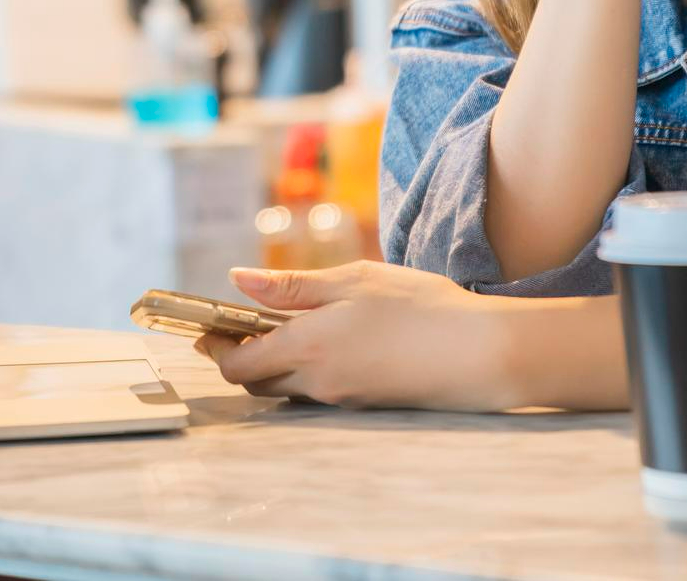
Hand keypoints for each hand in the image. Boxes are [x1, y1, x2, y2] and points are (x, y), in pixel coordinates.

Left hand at [192, 263, 518, 410]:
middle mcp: (319, 383)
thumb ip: (291, 286)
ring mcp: (343, 400)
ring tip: (284, 324)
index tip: (204, 328)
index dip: (215, 347)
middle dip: (241, 355)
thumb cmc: (420, 308)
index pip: (238, 364)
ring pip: (288, 387)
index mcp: (308, 349)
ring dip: (275, 361)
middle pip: (258, 381)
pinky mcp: (365, 405)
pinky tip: (327, 340)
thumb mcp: (352, 281)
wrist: (482, 354)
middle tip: (240, 323)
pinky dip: (307, 369)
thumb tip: (238, 281)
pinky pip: (319, 391)